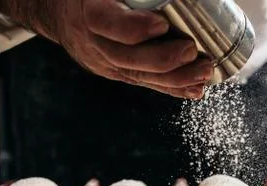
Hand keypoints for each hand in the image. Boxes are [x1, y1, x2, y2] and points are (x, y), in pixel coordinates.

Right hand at [0, 0, 211, 98]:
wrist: (61, 16)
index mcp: (90, 14)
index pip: (109, 24)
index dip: (135, 28)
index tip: (161, 24)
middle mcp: (97, 43)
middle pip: (130, 59)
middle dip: (166, 59)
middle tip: (193, 52)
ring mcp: (108, 63)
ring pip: (141, 77)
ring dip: (177, 79)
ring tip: (204, 73)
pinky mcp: (119, 74)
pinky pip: (146, 84)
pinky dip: (172, 89)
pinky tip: (194, 90)